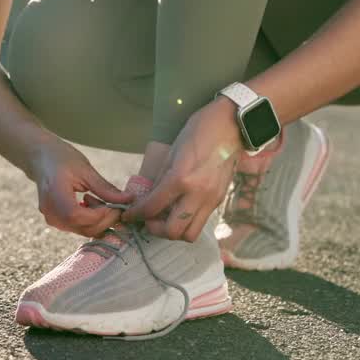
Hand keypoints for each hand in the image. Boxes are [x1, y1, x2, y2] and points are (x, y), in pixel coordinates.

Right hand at [29, 143, 134, 238]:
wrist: (40, 158)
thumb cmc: (61, 158)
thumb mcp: (85, 169)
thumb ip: (105, 188)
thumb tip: (129, 200)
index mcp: (54, 194)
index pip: (77, 216)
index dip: (100, 216)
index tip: (116, 207)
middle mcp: (50, 211)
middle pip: (82, 227)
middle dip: (105, 221)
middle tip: (118, 206)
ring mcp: (51, 218)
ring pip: (82, 230)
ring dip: (99, 221)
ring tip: (102, 201)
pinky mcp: (55, 221)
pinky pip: (77, 227)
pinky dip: (91, 220)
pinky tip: (93, 204)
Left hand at [121, 99, 243, 241]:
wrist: (230, 125)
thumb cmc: (198, 132)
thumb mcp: (172, 153)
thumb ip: (160, 180)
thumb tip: (148, 199)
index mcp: (180, 179)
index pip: (152, 207)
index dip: (136, 215)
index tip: (129, 216)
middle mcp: (197, 194)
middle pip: (173, 231)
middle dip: (156, 229)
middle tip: (149, 218)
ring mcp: (211, 200)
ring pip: (190, 234)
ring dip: (175, 230)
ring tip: (167, 217)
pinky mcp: (219, 200)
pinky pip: (201, 221)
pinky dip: (188, 221)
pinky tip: (181, 208)